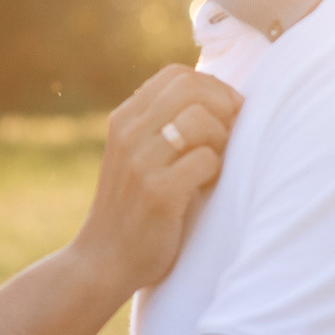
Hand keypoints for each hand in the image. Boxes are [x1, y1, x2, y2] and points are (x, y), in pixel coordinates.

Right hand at [71, 65, 239, 285]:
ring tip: (215, 164)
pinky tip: (205, 187)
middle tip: (230, 136)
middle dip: (223, 106)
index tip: (226, 113)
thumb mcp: (136, 154)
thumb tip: (218, 97)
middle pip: (191, 88)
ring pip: (200, 120)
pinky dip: (216, 171)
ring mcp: (140, 162)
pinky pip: (206, 160)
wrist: (103, 258)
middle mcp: (128, 133)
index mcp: (124, 119)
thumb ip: (161, 124)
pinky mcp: (157, 193)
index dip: (212, 87)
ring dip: (221, 140)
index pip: (176, 75)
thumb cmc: (134, 205)